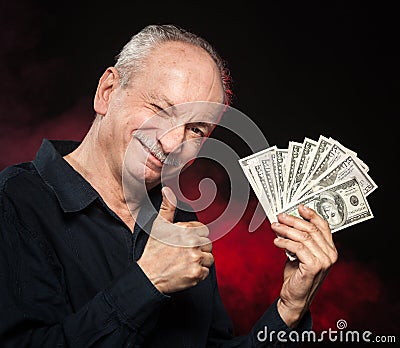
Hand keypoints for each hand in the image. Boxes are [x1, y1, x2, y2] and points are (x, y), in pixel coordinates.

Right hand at [137, 186, 213, 293]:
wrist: (147, 276)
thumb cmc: (153, 250)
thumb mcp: (159, 225)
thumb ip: (167, 207)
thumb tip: (167, 189)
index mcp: (186, 229)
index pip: (204, 231)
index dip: (195, 237)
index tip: (185, 243)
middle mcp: (192, 242)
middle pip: (208, 244)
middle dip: (199, 249)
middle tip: (183, 254)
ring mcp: (195, 258)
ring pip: (209, 258)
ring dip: (200, 262)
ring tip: (184, 263)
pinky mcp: (197, 273)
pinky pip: (206, 271)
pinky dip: (198, 274)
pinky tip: (185, 272)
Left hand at [271, 204, 337, 327]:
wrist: (294, 297)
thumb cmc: (298, 275)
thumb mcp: (300, 253)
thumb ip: (300, 239)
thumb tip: (288, 222)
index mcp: (330, 249)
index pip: (323, 226)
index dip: (311, 214)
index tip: (299, 207)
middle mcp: (330, 254)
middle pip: (311, 229)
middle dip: (293, 220)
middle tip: (280, 217)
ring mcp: (324, 261)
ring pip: (303, 237)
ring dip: (285, 230)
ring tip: (275, 227)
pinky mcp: (314, 267)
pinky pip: (297, 248)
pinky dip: (285, 242)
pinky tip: (277, 241)